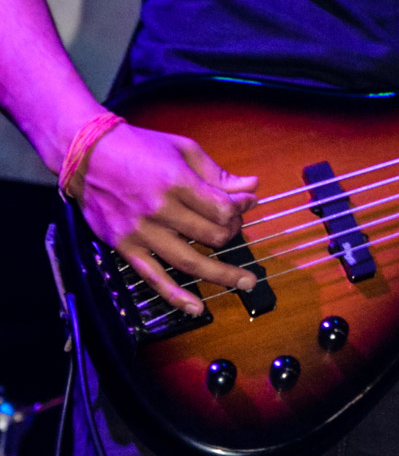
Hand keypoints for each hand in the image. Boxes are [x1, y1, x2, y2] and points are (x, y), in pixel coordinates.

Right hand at [73, 122, 258, 314]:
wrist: (88, 155)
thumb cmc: (138, 147)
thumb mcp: (183, 149)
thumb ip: (217, 173)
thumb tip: (251, 187)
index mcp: (176, 181)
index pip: (222, 208)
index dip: (241, 208)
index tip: (247, 203)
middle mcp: (159, 209)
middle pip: (211, 235)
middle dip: (232, 232)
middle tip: (236, 227)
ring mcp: (141, 232)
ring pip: (190, 262)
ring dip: (222, 274)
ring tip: (245, 281)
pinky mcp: (125, 247)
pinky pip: (154, 278)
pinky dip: (176, 297)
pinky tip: (197, 308)